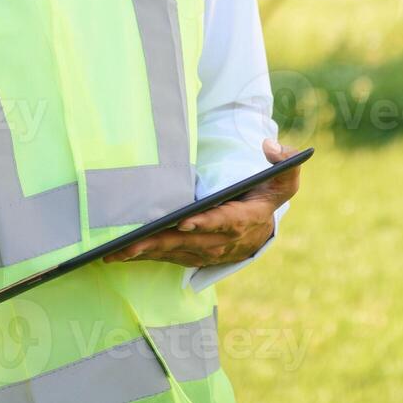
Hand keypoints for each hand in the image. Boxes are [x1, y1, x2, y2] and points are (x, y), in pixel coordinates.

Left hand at [101, 139, 302, 268]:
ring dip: (146, 253)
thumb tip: (268, 145)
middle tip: (133, 241)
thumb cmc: (266, 198)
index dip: (206, 223)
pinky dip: (145, 257)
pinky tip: (121, 255)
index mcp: (245, 219)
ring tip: (117, 251)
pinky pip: (167, 257)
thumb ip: (286, 162)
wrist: (260, 233)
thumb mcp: (285, 180)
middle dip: (161, 242)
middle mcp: (224, 241)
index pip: (225, 221)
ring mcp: (206, 251)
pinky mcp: (192, 256)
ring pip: (174, 253)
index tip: (185, 221)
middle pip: (189, 242)